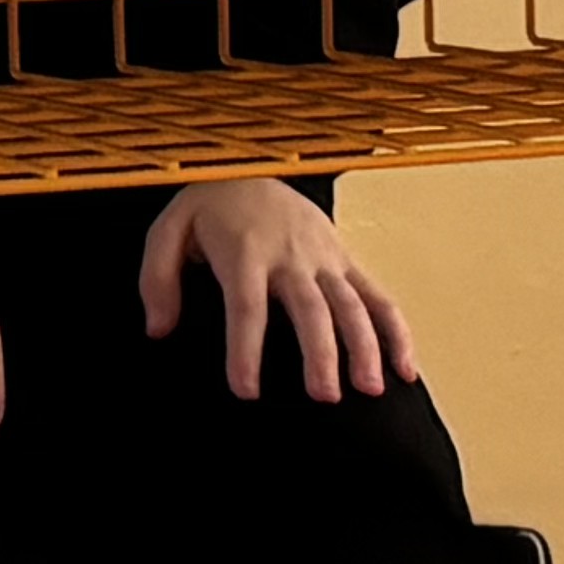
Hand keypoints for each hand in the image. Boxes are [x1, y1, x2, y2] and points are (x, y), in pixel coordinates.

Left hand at [138, 178, 416, 402]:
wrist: (250, 167)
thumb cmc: (209, 209)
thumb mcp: (168, 232)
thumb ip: (158, 279)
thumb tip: (159, 330)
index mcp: (244, 251)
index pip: (247, 305)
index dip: (246, 348)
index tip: (246, 390)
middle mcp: (290, 255)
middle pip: (310, 307)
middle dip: (320, 352)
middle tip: (324, 396)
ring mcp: (324, 258)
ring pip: (351, 303)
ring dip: (365, 346)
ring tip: (369, 389)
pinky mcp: (345, 261)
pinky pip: (377, 295)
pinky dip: (396, 331)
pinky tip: (404, 369)